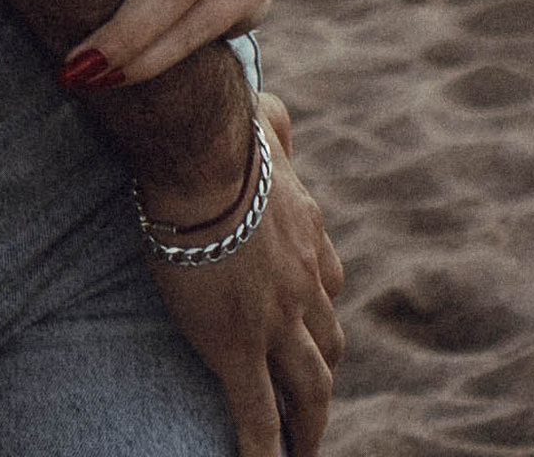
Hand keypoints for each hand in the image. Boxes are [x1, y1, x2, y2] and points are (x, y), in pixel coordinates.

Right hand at [145, 97, 345, 456]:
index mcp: (309, 236)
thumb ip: (276, 126)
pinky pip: (257, 415)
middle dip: (321, 378)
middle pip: (328, 347)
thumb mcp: (265, 122)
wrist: (204, 160)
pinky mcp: (240, 349)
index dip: (321, 314)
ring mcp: (278, 323)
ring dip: (308, 425)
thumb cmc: (225, 132)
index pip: (328, 287)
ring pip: (308, 389)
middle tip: (311, 406)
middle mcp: (306, 286)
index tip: (312, 332)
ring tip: (301, 451)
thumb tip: (276, 111)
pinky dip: (265, 450)